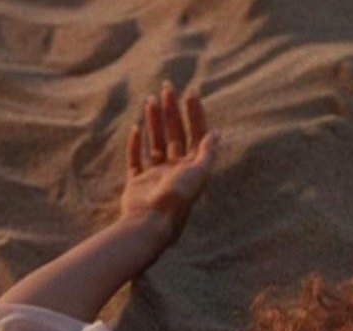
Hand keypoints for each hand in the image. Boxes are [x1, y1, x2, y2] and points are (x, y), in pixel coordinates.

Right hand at [120, 80, 219, 244]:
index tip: (190, 93)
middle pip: (175, 134)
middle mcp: (175, 171)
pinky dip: (135, 145)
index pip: (196, 135)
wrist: (150, 222)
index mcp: (192, 169)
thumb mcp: (198, 173)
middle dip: (172, 110)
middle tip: (167, 87)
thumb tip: (216, 132)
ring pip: (156, 142)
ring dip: (154, 121)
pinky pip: (136, 159)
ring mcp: (156, 176)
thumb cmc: (177, 198)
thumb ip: (207, 153)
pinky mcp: (137, 183)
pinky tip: (135, 128)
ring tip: (151, 99)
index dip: (194, 113)